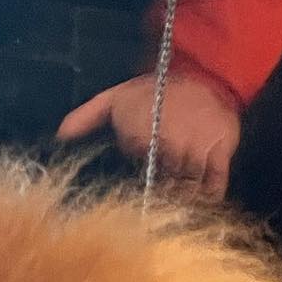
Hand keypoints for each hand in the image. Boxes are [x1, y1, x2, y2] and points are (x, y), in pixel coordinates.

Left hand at [57, 71, 241, 200]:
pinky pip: (215, 184)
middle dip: (160, 197)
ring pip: (188, 189)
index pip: (137, 175)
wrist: (203, 71)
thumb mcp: (115, 98)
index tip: (136, 200)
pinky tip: (200, 205)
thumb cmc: (154, 89)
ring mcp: (197, 147)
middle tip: (158, 208)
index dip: (137, 188)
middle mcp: (170, 143)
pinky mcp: (221, 149)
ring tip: (177, 211)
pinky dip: (208, 198)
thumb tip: (59, 135)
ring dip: (183, 201)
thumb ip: (87, 116)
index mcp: (141, 133)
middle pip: (163, 187)